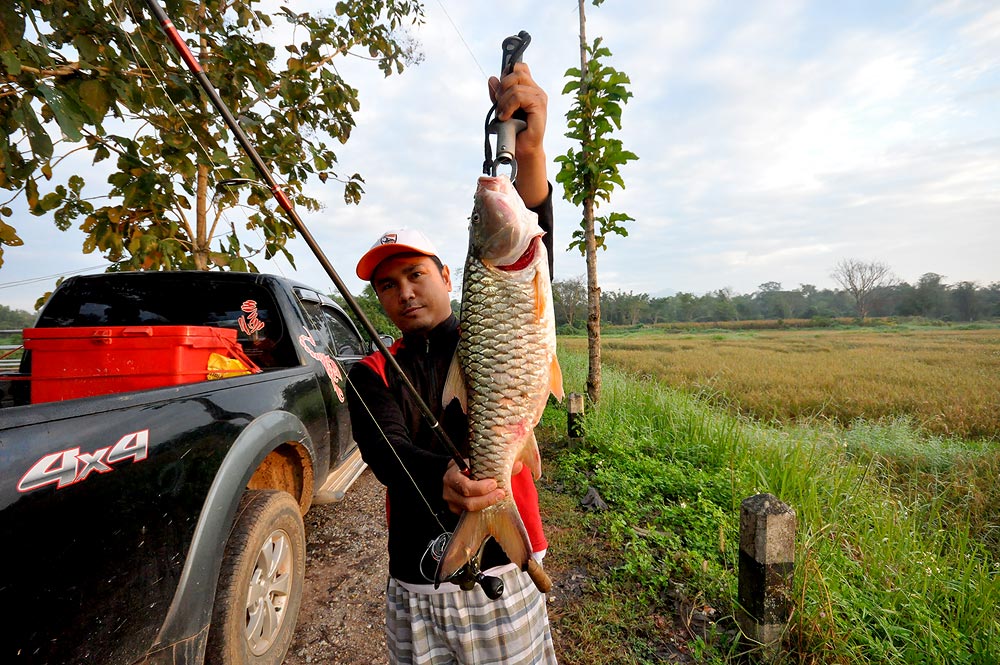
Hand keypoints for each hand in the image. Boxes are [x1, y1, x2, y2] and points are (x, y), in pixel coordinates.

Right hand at [443, 459, 505, 513]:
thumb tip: (518, 465)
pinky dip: (481, 510)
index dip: (480, 487)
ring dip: (485, 505)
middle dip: (486, 499)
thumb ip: (498, 463)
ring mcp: (451, 500)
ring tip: (498, 498)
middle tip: (500, 494)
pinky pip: (468, 514)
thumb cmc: (471, 465)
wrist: (460, 471)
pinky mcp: (455, 509)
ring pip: (468, 509)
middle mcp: (449, 487)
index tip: (494, 484)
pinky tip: (491, 505)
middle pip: (467, 500)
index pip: (464, 484)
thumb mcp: (480, 460)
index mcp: (452, 472)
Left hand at [489, 62, 547, 206]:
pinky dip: (508, 106)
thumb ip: (497, 94)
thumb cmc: (513, 130)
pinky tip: (506, 117)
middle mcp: (536, 91)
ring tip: (502, 115)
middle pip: (516, 72)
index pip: (519, 68)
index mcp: (529, 88)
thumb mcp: (501, 108)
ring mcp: (539, 98)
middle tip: (499, 104)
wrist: (521, 148)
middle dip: (502, 87)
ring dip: (503, 101)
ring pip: (515, 86)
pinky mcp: (539, 106)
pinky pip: (519, 96)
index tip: (499, 90)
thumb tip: (492, 78)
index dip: (507, 73)